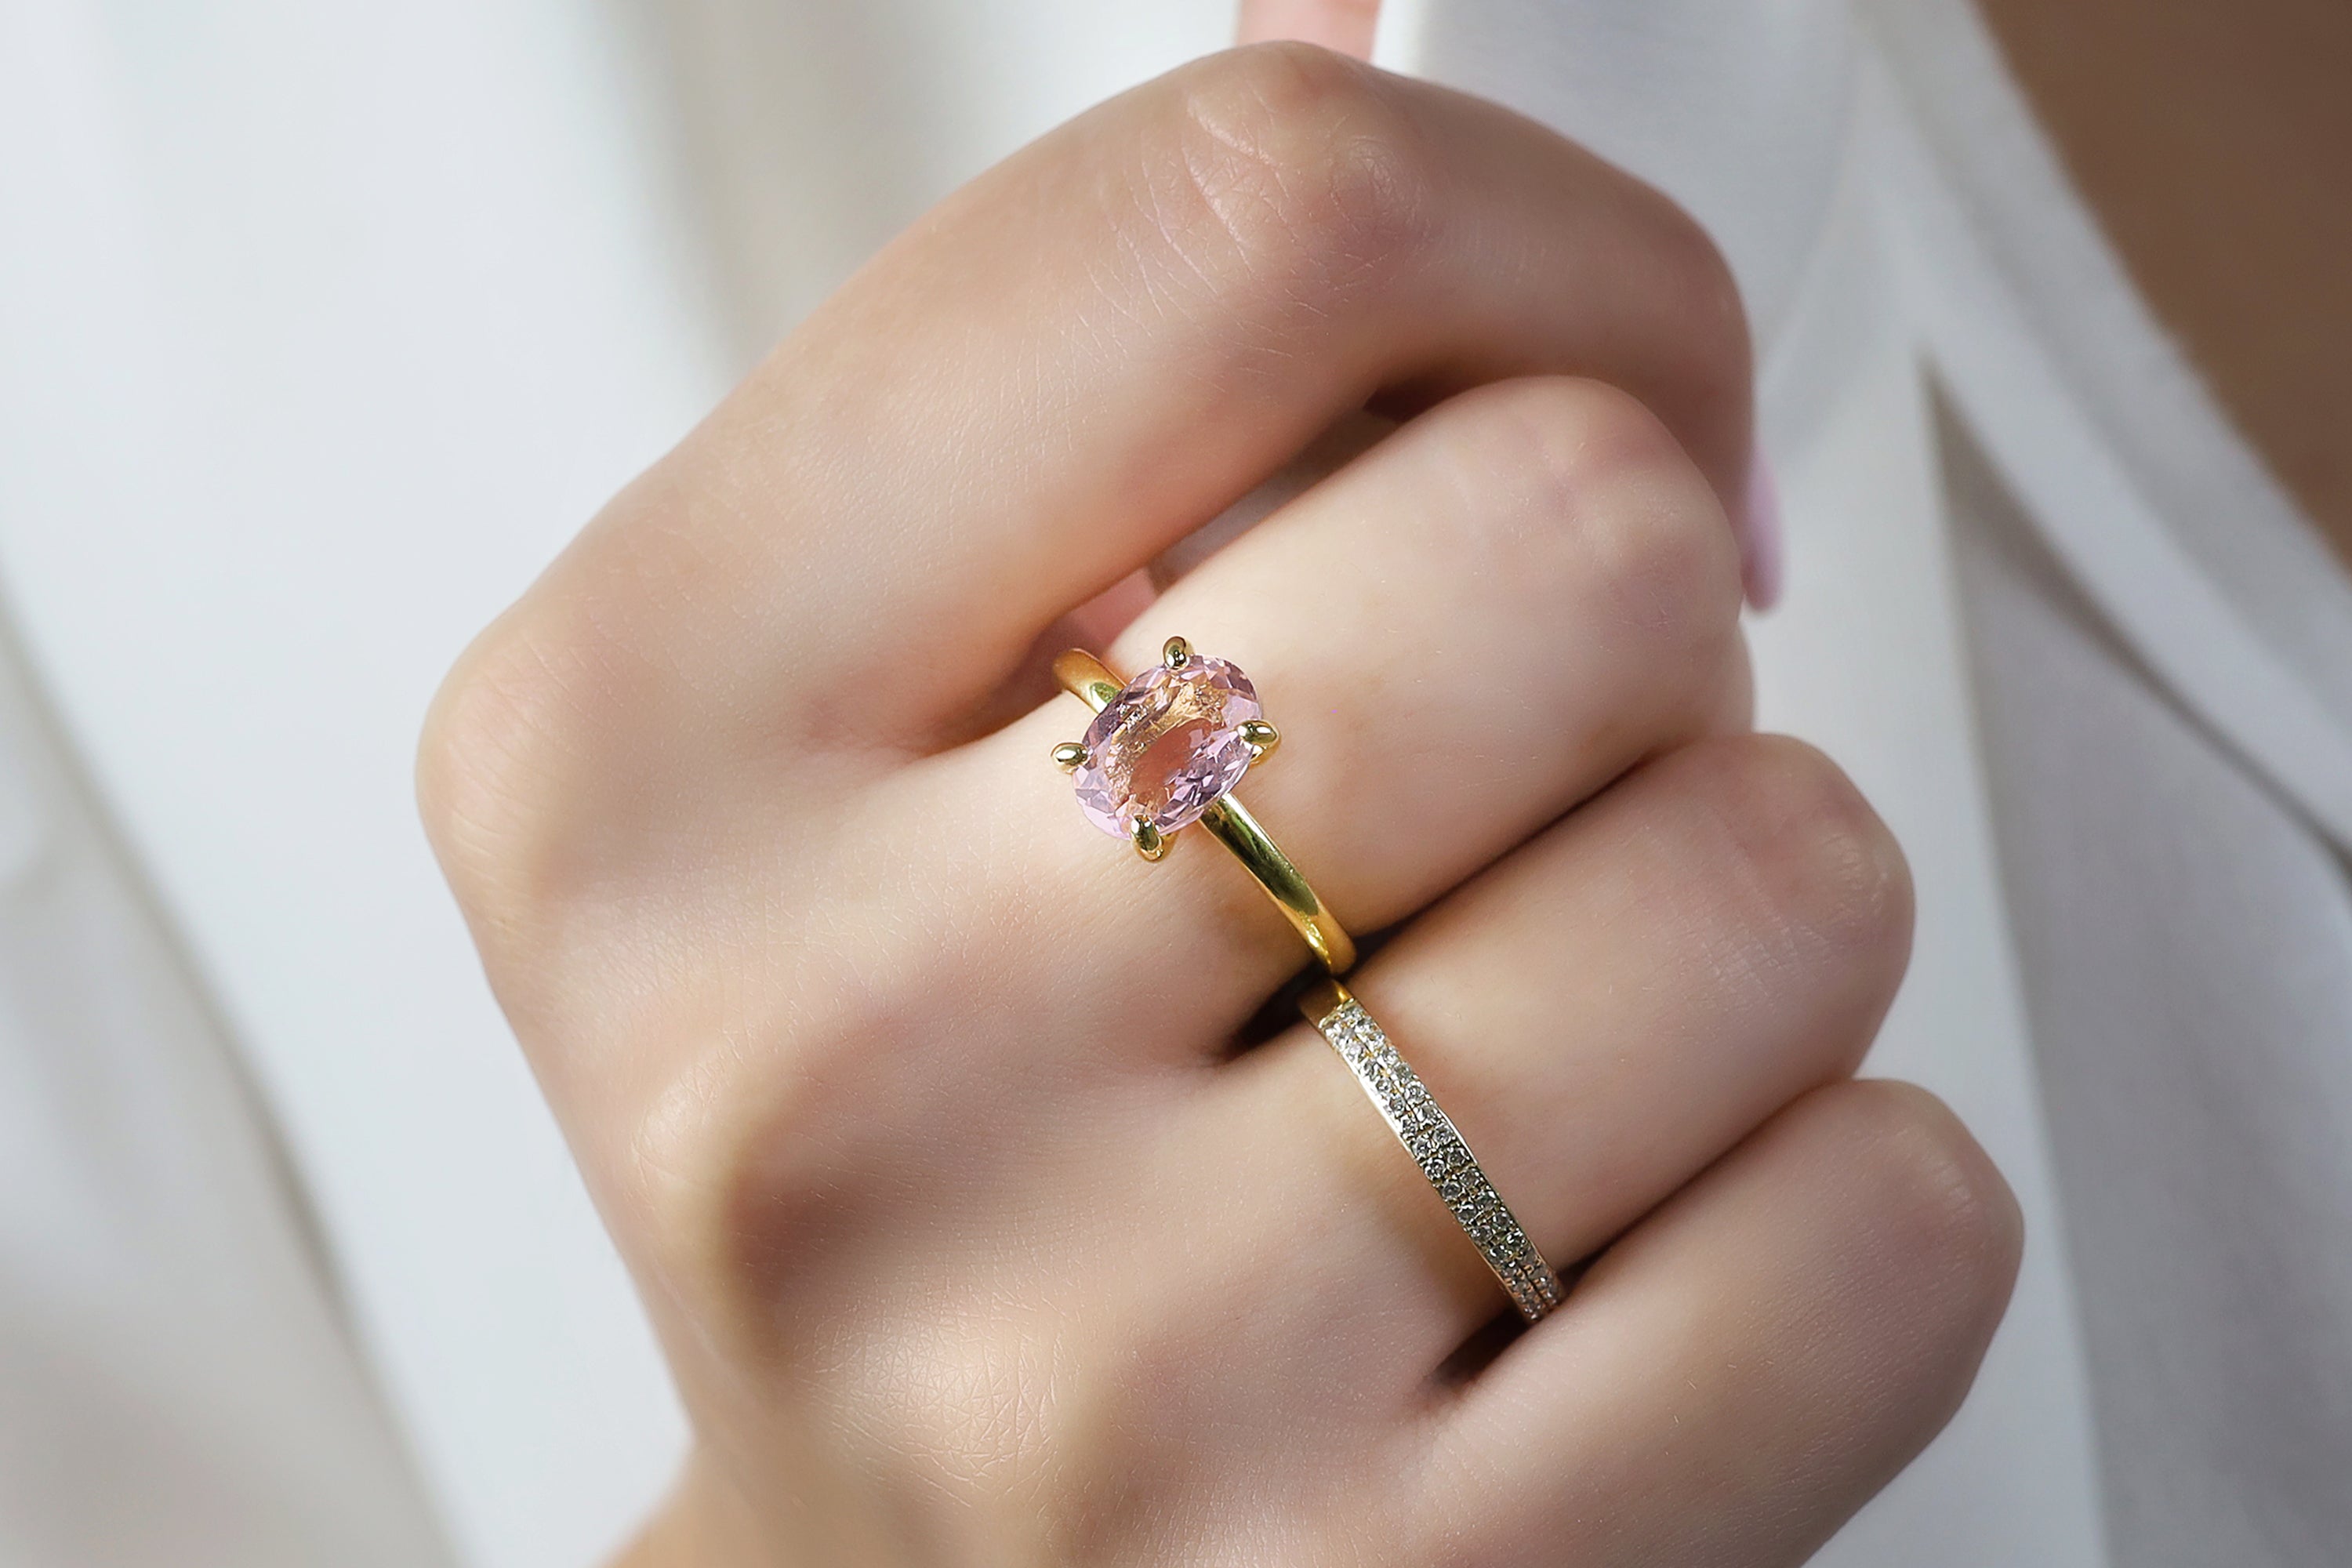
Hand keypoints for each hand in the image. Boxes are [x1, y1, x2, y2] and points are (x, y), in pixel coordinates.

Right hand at [421, 45, 2018, 1566]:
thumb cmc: (939, 1129)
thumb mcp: (871, 726)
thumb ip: (1120, 379)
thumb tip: (1368, 0)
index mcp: (635, 736)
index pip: (1241, 217)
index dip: (1542, 245)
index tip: (1593, 379)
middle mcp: (811, 1060)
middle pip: (1573, 531)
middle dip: (1634, 629)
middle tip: (1488, 791)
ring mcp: (1088, 1375)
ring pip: (1773, 874)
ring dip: (1731, 920)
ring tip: (1511, 1056)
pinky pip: (1881, 1220)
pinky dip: (1827, 1203)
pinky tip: (1600, 1269)